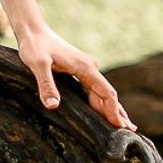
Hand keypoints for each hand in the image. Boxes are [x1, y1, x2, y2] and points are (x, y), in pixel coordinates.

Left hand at [14, 14, 130, 130]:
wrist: (33, 30)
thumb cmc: (34, 45)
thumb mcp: (37, 64)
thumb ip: (46, 84)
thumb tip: (53, 106)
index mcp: (85, 68)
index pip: (106, 93)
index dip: (113, 111)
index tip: (120, 127)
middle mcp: (90, 68)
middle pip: (108, 94)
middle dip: (118, 113)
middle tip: (130, 132)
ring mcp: (86, 69)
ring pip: (102, 92)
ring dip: (112, 108)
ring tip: (124, 125)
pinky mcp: (79, 70)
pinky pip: (94, 89)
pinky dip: (102, 101)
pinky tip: (104, 110)